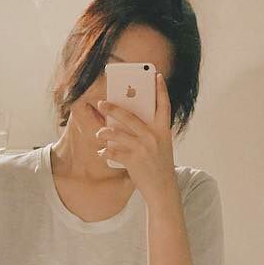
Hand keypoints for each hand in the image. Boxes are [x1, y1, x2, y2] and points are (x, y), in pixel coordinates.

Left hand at [96, 72, 175, 203]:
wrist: (163, 189)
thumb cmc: (159, 164)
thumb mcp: (160, 145)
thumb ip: (149, 132)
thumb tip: (125, 120)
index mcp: (163, 130)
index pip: (164, 105)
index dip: (161, 90)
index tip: (156, 75)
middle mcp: (154, 137)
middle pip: (131, 116)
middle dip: (114, 108)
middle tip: (101, 103)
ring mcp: (143, 148)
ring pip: (118, 134)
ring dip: (105, 132)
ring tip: (99, 133)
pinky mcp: (133, 160)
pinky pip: (113, 151)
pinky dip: (106, 152)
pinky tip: (102, 152)